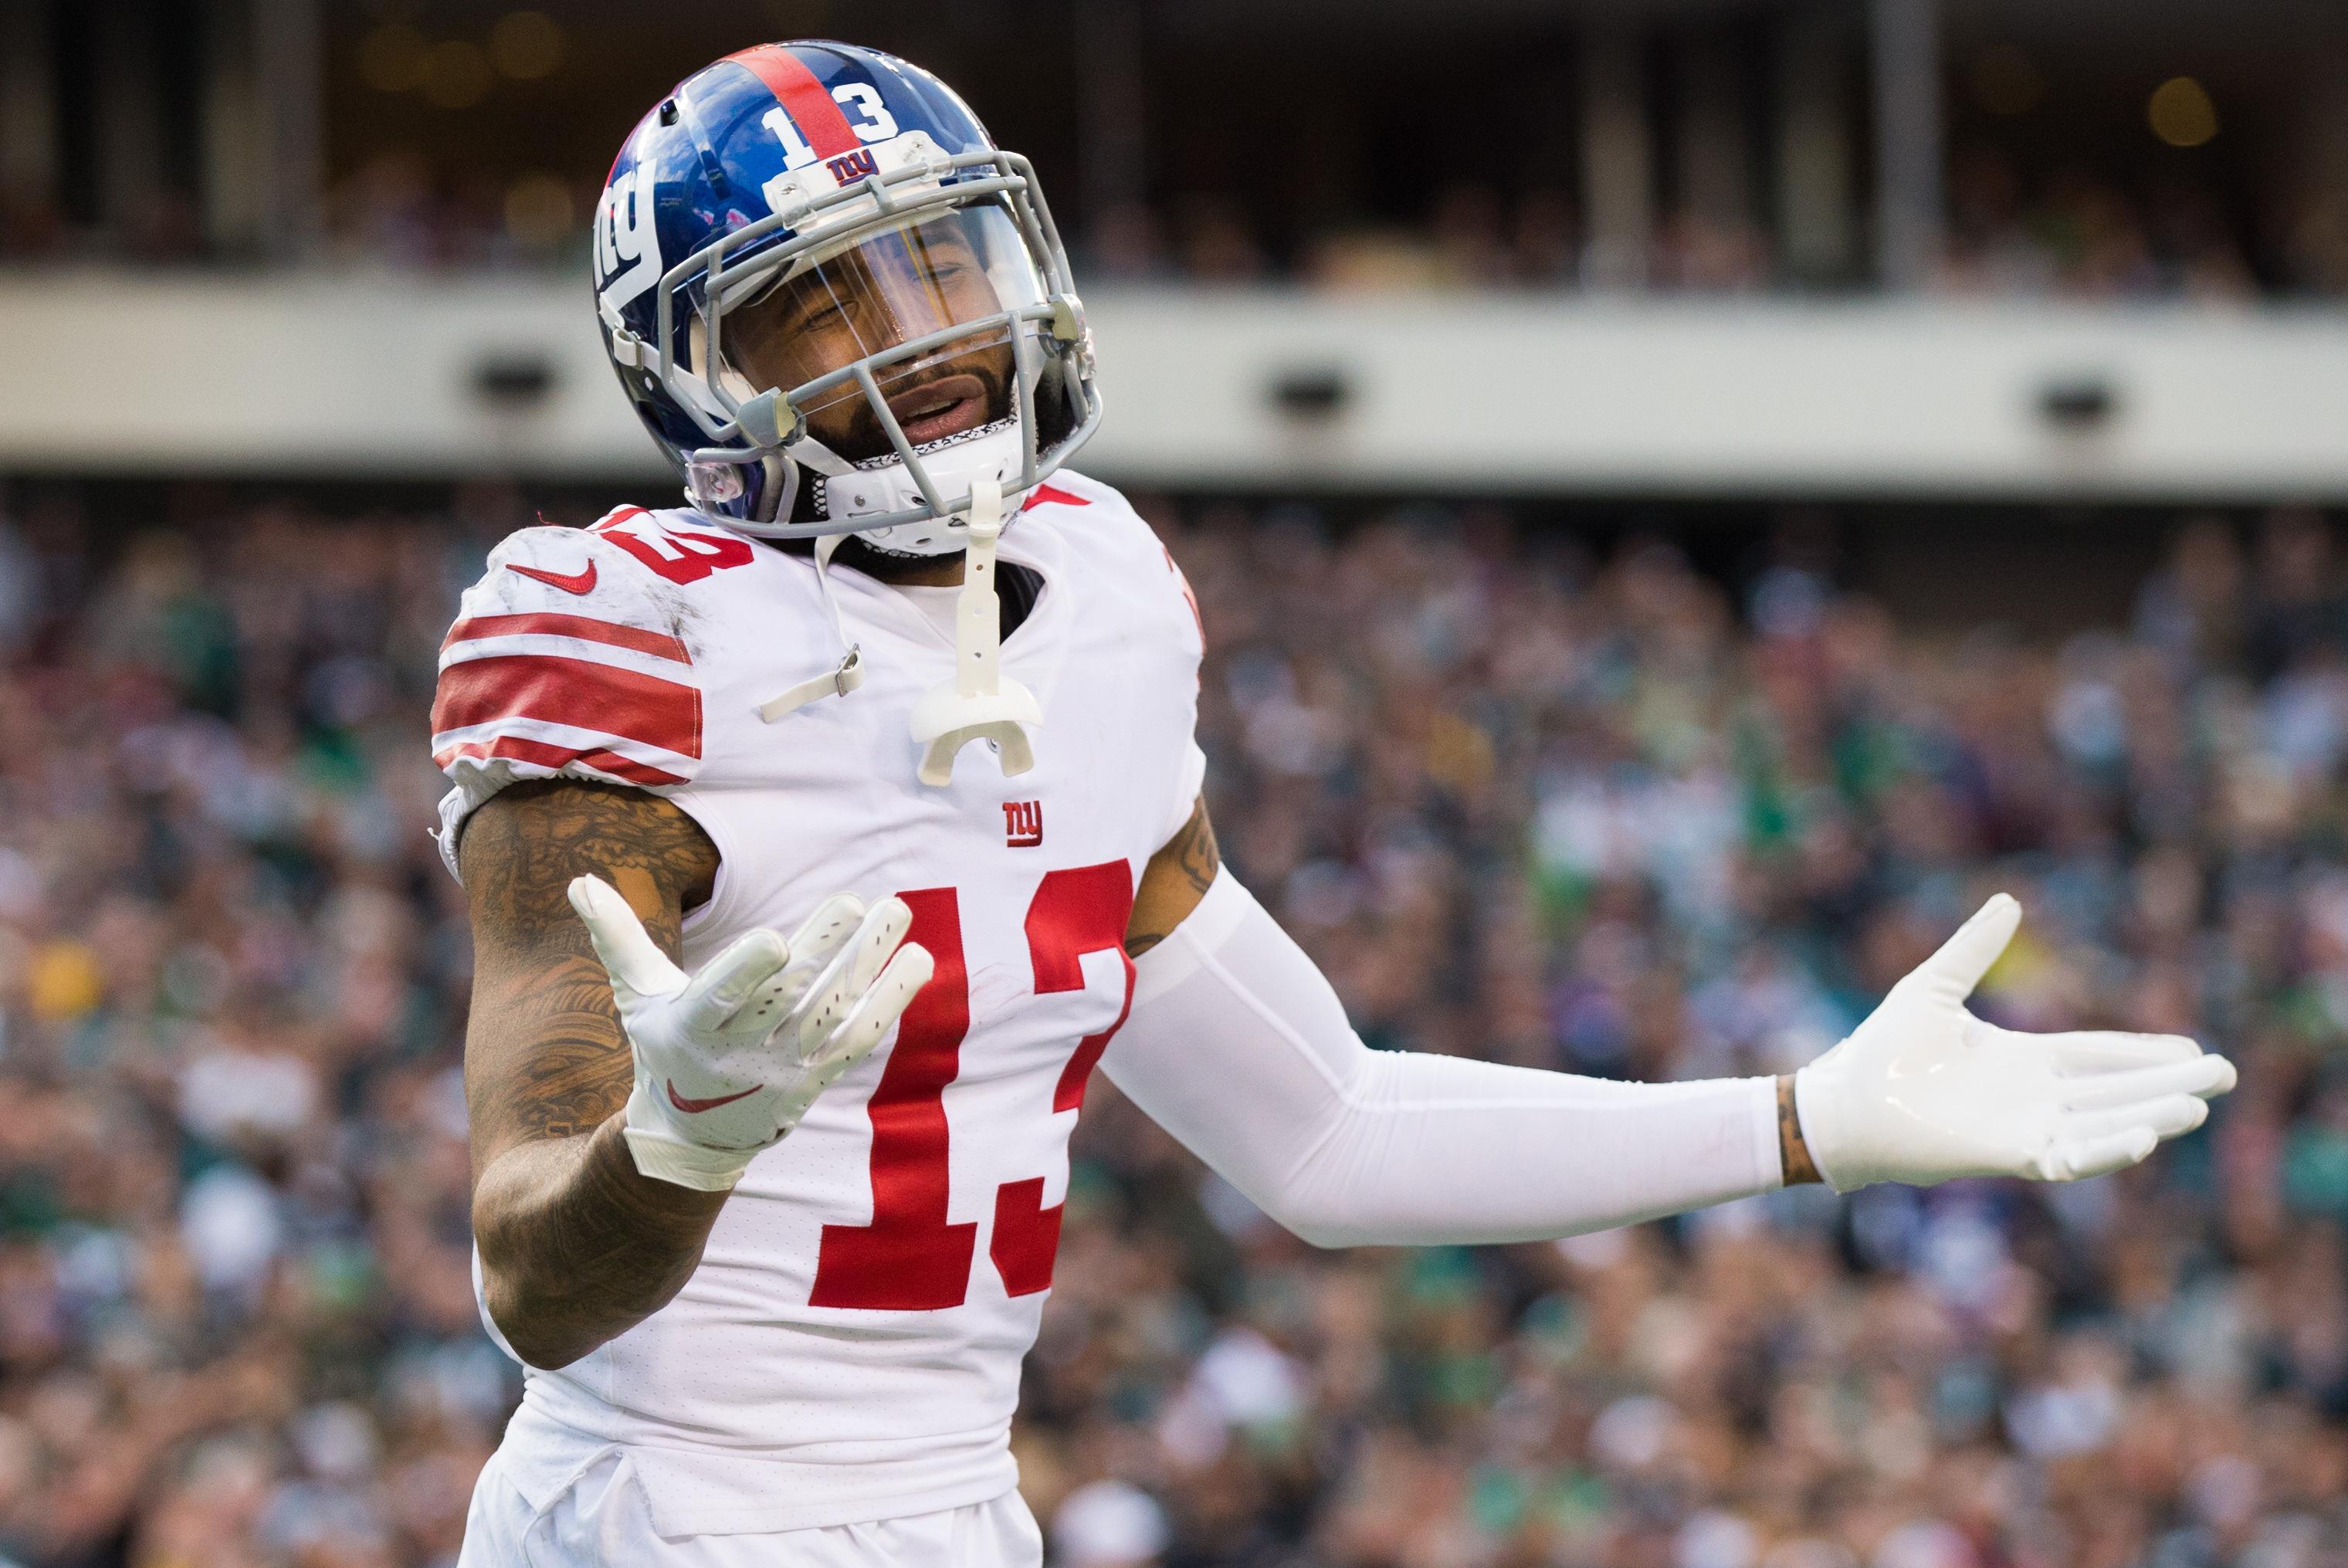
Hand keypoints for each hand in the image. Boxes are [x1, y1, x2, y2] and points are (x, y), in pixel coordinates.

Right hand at [568, 875, 933, 1190]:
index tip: (775, 938)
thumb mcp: (636, 998)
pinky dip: (892, 1001)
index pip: (722, 998)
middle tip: (858, 899)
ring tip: (900, 911)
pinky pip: (860, 1039)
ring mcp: (785, 1070)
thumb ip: (616, 938)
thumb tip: (578, 882)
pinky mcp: (819, 1079)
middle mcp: (740, 1053)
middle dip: (824, 949)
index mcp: (690, 1028)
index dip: (747, 972)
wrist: (690, 1138)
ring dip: (872, 964)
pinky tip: (917, 959)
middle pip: (788, 998)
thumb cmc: (664, 1048)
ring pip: (833, 1013)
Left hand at [1792, 894, 2235, 1192]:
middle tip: (2225, 1077)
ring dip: (2150, 1117)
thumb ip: (1974, 948)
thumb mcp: (1934, 985)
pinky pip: (2068, 1157)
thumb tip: (2010, 900)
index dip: (2145, 1053)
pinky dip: (2104, 1151)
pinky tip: (2141, 1139)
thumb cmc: (1881, 1049)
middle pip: (2116, 1091)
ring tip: (2197, 1108)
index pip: (2098, 1055)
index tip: (2193, 1049)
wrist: (1841, 1102)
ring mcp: (2023, 1128)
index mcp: (2022, 1060)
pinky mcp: (2005, 1154)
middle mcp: (2032, 1098)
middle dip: (2169, 1086)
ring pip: (2103, 1125)